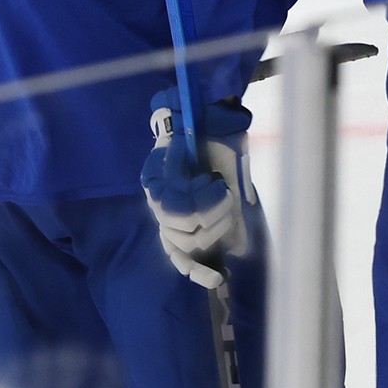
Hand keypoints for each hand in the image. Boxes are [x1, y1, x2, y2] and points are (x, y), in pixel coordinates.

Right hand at [140, 90, 253, 289]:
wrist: (201, 144)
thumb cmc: (204, 133)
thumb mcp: (208, 121)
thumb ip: (208, 115)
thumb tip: (220, 109)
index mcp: (158, 173)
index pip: (168, 199)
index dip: (196, 197)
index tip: (216, 182)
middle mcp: (159, 201)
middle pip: (179, 224)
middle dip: (210, 212)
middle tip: (228, 195)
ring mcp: (168, 223)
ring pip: (186, 241)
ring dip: (214, 230)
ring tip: (229, 208)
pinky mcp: (181, 239)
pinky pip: (182, 261)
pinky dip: (198, 271)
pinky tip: (218, 279)